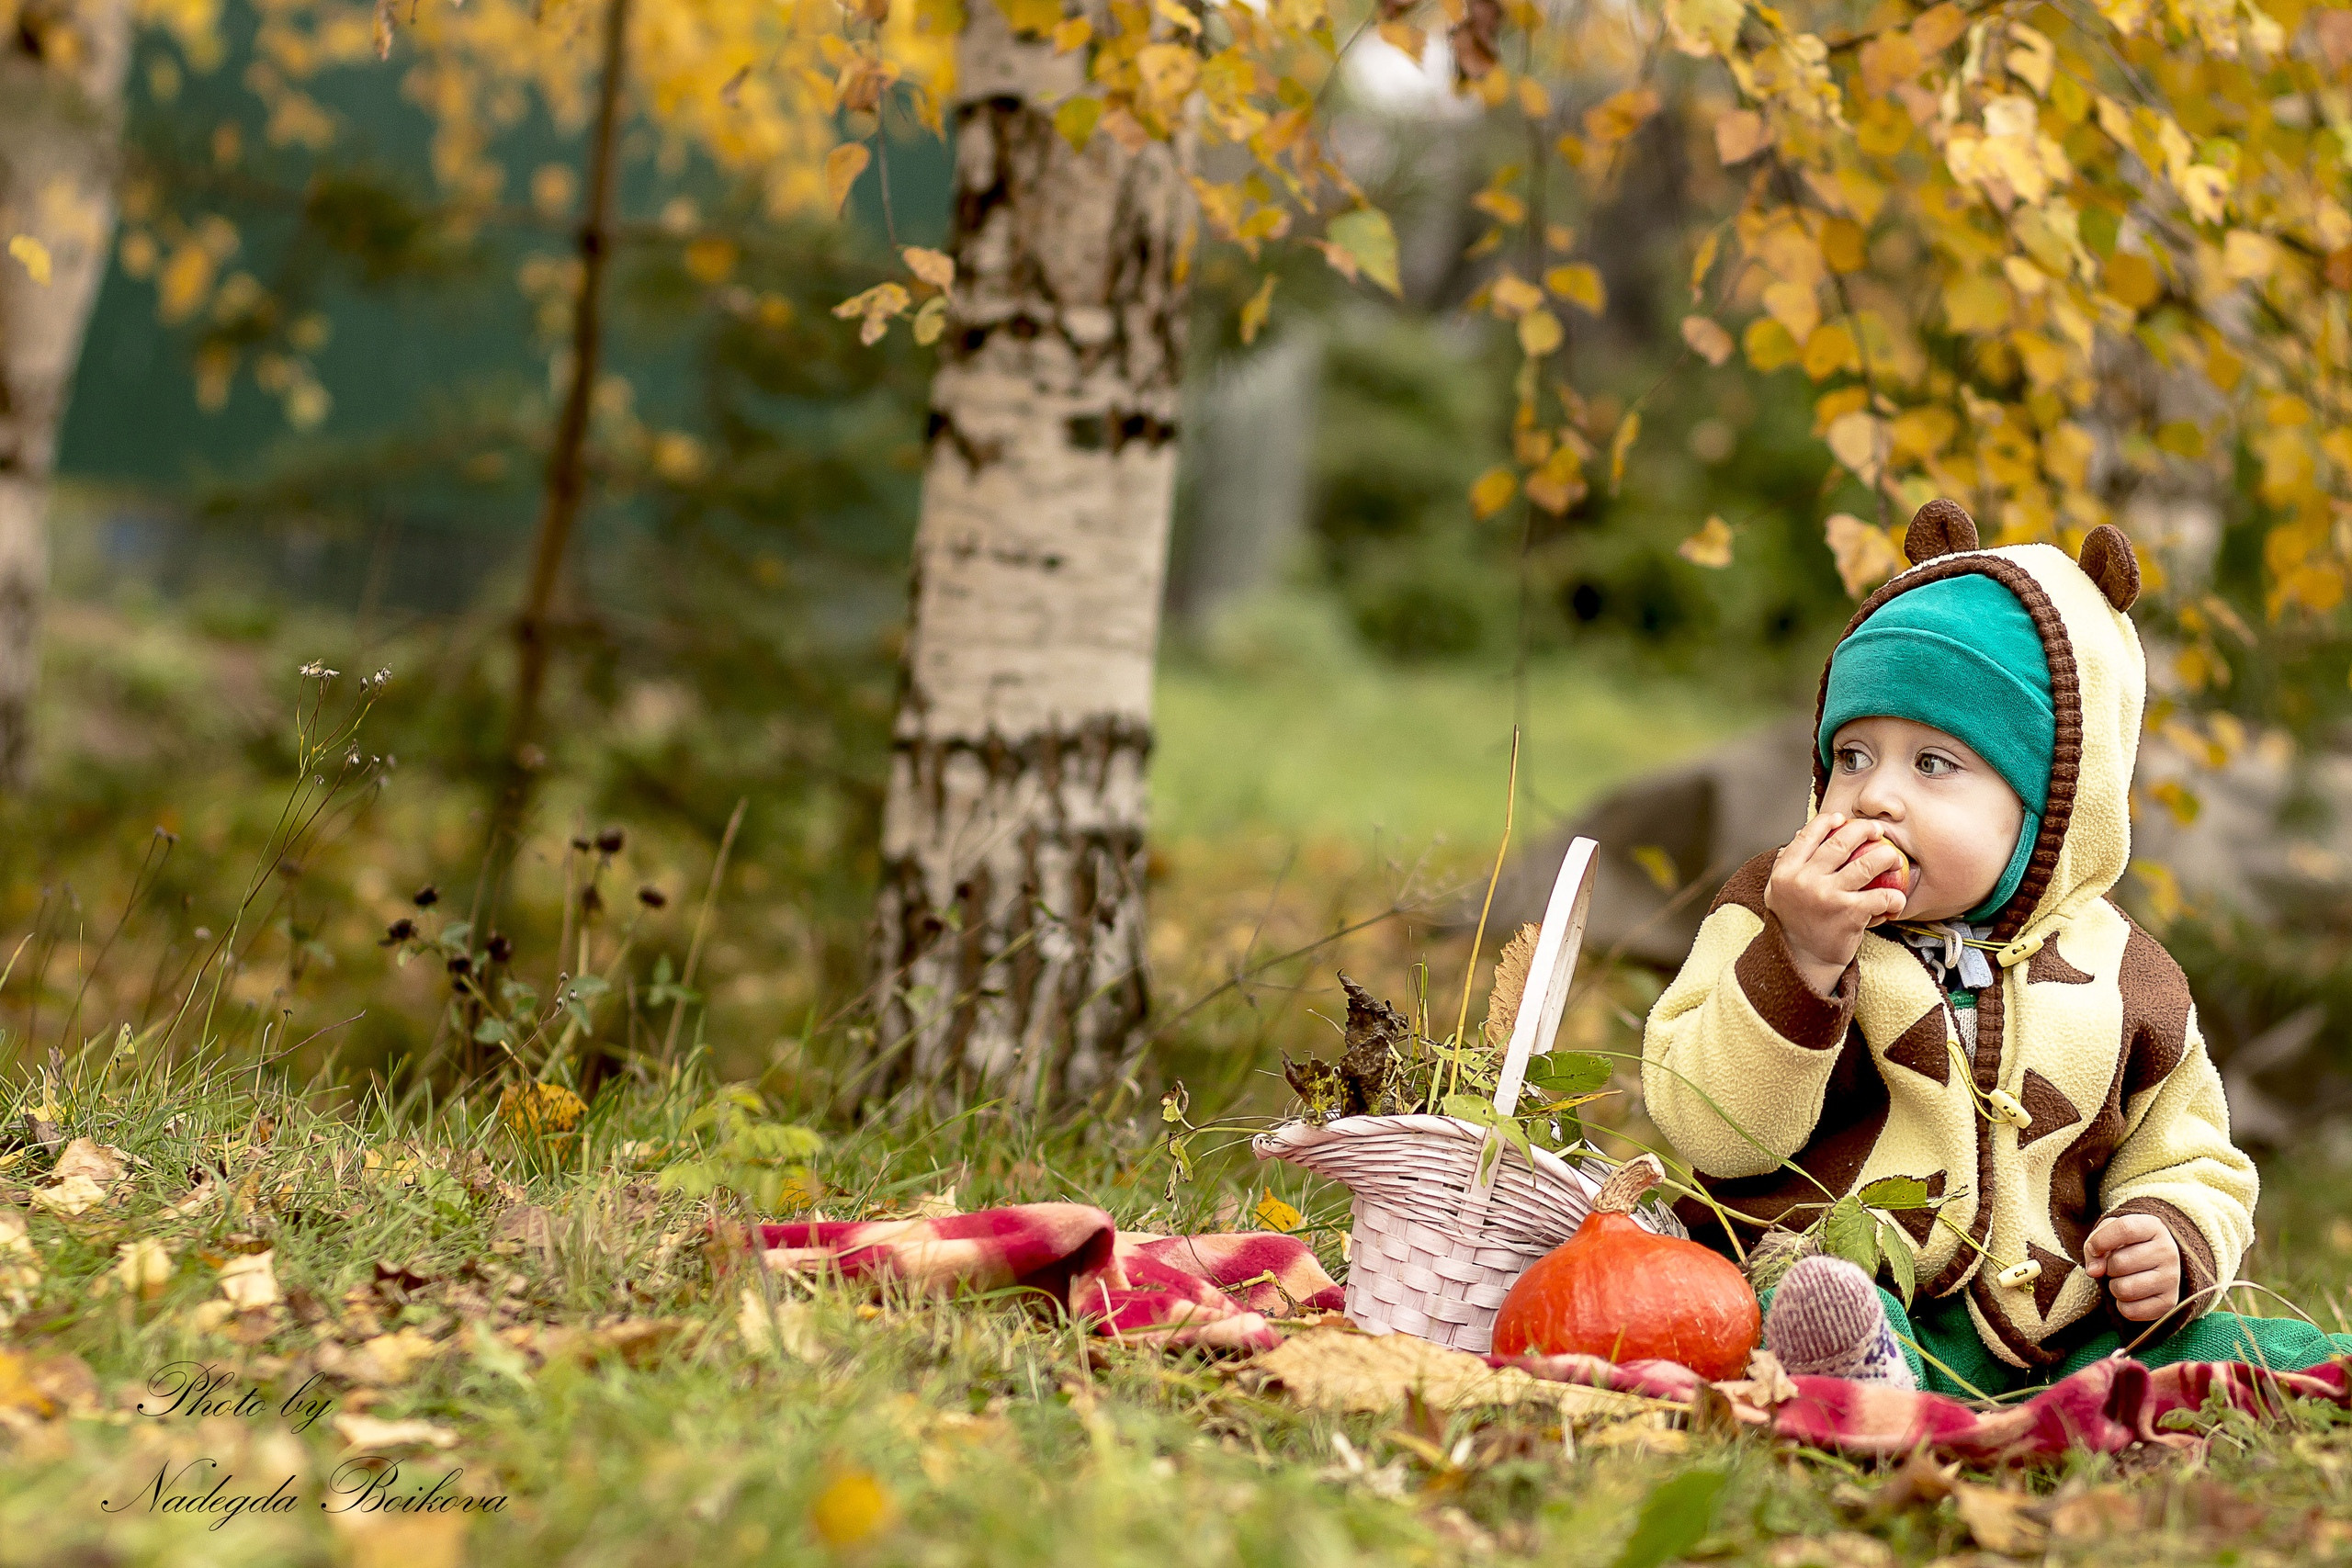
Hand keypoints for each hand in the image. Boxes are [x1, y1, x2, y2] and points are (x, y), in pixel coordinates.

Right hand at [1763, 813, 1908, 995]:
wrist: (1802, 959)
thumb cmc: (1793, 922)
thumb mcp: (1778, 890)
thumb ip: (1787, 863)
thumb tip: (1799, 834)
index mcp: (1786, 871)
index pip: (1809, 835)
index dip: (1829, 821)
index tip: (1844, 819)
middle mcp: (1805, 880)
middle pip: (1841, 843)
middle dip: (1864, 830)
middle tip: (1877, 832)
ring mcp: (1828, 896)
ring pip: (1867, 864)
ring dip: (1887, 857)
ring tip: (1893, 858)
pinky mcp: (1850, 913)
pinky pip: (1881, 897)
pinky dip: (1895, 897)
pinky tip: (1897, 899)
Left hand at [2084, 1213, 2181, 1322]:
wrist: (2156, 1262)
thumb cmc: (2127, 1244)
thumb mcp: (2109, 1233)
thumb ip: (2094, 1245)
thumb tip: (2093, 1271)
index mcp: (2154, 1227)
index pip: (2125, 1229)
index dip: (2102, 1240)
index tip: (2094, 1249)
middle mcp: (2168, 1251)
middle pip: (2119, 1263)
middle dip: (2107, 1267)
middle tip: (2116, 1266)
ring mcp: (2172, 1278)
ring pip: (2123, 1289)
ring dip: (2114, 1287)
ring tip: (2123, 1279)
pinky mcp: (2169, 1302)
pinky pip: (2130, 1311)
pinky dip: (2122, 1305)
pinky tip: (2131, 1295)